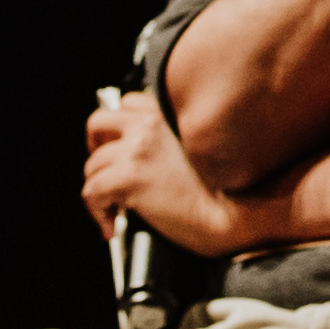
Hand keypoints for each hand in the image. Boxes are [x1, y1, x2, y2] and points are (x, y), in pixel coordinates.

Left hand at [81, 88, 253, 256]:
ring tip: (115, 209)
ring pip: (92, 165)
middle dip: (96, 147)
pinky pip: (91, 192)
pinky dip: (96, 211)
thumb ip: (174, 142)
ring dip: (99, 187)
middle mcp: (150, 126)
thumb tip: (151, 160)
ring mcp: (137, 150)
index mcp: (170, 114)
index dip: (120, 130)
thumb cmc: (233, 189)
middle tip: (106, 170)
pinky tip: (112, 225)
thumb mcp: (204, 147)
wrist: (239, 212)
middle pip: (98, 122)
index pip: (129, 104)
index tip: (123, 150)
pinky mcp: (129, 178)